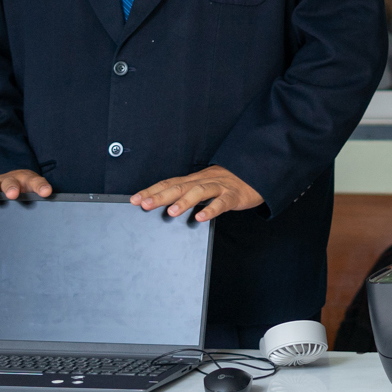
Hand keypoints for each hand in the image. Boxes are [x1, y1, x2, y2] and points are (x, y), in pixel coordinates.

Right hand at [0, 169, 51, 200]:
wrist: (18, 187)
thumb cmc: (28, 196)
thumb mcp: (36, 199)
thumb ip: (41, 205)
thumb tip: (47, 223)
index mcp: (29, 181)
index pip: (36, 182)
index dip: (41, 187)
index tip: (46, 192)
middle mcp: (12, 180)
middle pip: (11, 181)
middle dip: (12, 187)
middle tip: (13, 195)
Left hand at [131, 165, 260, 221]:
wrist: (257, 174)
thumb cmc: (228, 183)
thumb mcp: (206, 185)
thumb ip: (188, 194)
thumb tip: (165, 206)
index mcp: (194, 179)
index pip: (168, 183)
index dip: (151, 190)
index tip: (134, 199)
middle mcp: (204, 180)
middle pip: (179, 186)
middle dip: (159, 195)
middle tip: (144, 204)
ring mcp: (220, 186)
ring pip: (199, 191)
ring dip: (184, 201)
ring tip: (171, 212)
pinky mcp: (234, 195)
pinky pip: (222, 202)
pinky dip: (211, 209)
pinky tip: (201, 217)